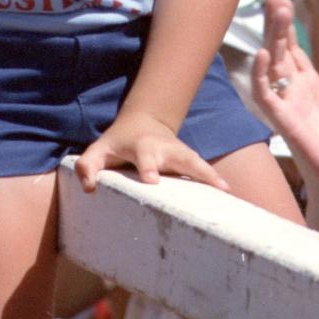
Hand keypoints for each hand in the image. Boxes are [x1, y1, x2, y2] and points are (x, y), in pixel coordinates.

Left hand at [75, 108, 228, 194]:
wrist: (143, 121)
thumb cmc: (119, 142)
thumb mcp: (100, 149)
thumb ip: (89, 165)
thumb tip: (89, 187)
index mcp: (142, 147)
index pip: (145, 156)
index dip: (148, 166)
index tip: (152, 180)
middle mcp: (165, 149)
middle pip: (180, 156)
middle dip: (190, 168)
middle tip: (204, 185)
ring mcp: (179, 153)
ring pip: (197, 162)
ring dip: (210, 175)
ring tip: (226, 191)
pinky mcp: (189, 159)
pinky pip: (204, 170)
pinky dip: (216, 180)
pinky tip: (230, 196)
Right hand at [252, 0, 318, 205]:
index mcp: (310, 85)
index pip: (293, 49)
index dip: (287, 25)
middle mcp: (294, 90)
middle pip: (280, 49)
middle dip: (276, 23)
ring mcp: (287, 103)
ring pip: (272, 64)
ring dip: (272, 37)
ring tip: (276, 11)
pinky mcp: (284, 120)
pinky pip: (266, 95)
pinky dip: (260, 75)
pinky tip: (264, 53)